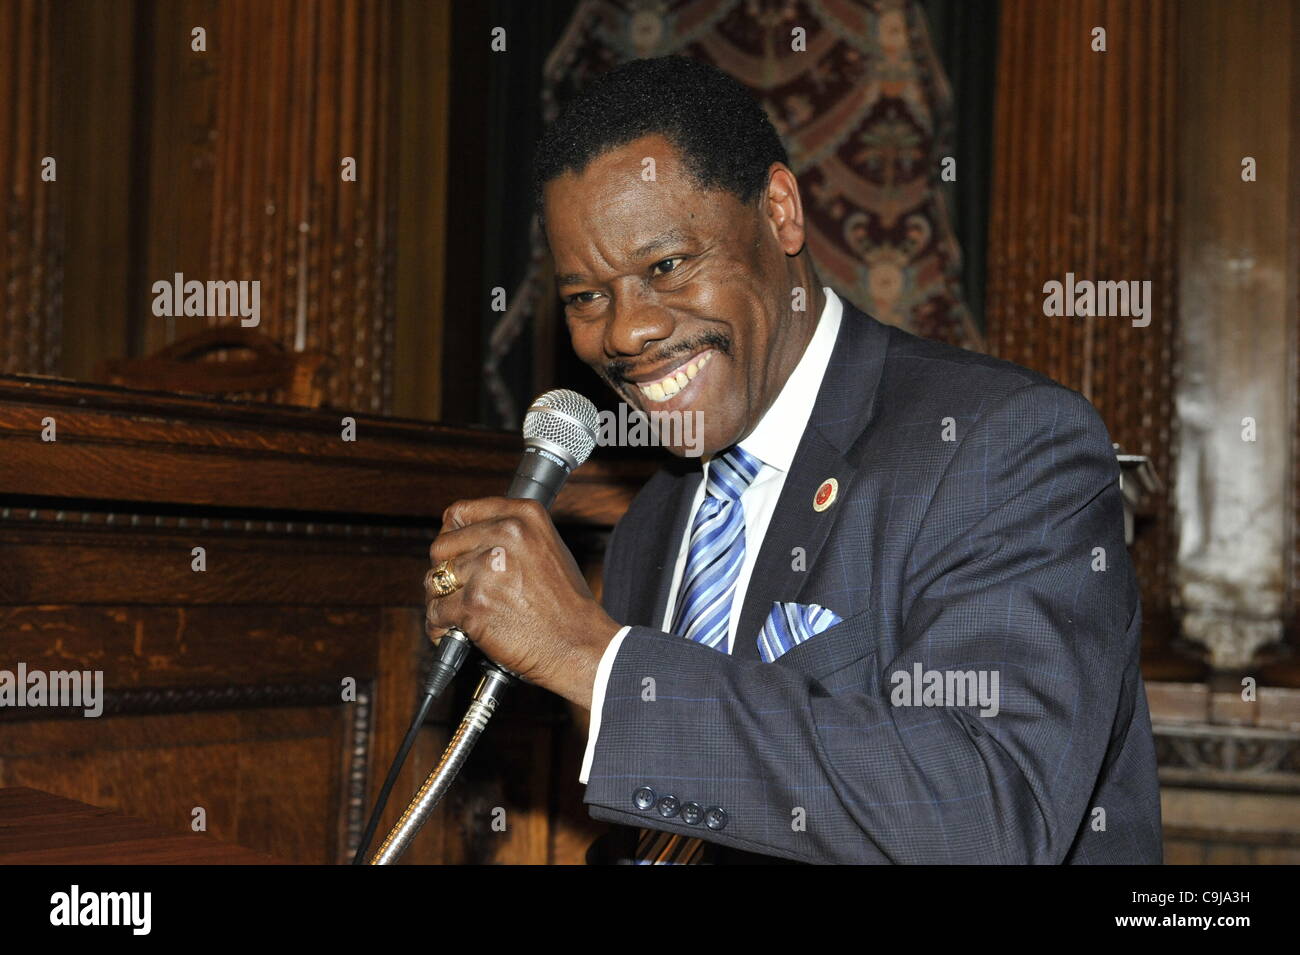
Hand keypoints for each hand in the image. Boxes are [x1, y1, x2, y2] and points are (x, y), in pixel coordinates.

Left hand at [424, 497, 620, 708]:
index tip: (454, 553)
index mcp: (523, 516)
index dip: (452, 536)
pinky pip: (436, 612)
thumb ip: (508, 535)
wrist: (579, 644)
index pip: (460, 513)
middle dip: (444, 571)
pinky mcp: (474, 604)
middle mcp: (505, 534)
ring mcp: (487, 569)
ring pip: (434, 580)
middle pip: (441, 546)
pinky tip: (455, 632)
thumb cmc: (566, 603)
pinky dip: (440, 627)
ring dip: (440, 601)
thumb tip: (462, 536)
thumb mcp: (546, 548)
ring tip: (457, 615)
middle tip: (459, 590)